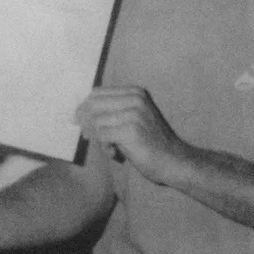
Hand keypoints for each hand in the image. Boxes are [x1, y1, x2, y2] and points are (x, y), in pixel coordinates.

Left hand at [74, 86, 188, 185]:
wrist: (174, 160)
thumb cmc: (149, 142)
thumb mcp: (132, 118)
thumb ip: (111, 111)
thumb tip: (79, 113)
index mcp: (134, 92)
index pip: (96, 93)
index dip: (85, 109)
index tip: (83, 125)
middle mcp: (135, 98)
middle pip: (93, 104)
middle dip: (86, 123)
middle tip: (89, 138)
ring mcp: (134, 113)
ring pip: (96, 121)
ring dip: (97, 138)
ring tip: (109, 148)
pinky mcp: (131, 130)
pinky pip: (102, 135)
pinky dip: (104, 147)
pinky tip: (114, 153)